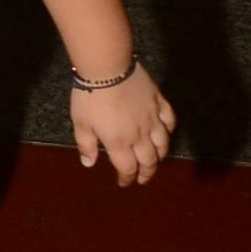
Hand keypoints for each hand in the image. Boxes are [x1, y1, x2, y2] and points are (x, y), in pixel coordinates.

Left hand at [71, 66, 173, 186]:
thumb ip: (86, 145)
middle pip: (148, 160)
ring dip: (160, 155)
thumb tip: (89, 163)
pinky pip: (170, 120)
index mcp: (119, 142)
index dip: (127, 178)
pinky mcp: (159, 101)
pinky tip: (166, 132)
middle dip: (146, 172)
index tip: (124, 183)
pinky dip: (169, 130)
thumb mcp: (80, 123)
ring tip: (156, 160)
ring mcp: (152, 118)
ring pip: (163, 143)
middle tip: (143, 178)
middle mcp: (140, 135)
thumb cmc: (90, 96)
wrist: (107, 68)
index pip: (127, 168)